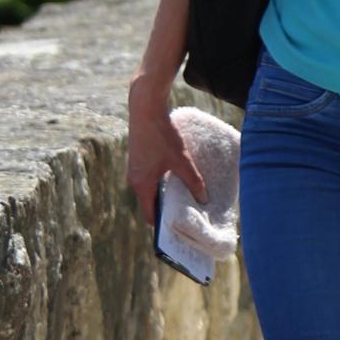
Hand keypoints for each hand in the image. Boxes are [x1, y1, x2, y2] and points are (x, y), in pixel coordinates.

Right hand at [127, 80, 207, 225]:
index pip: (150, 215)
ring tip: (186, 199)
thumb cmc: (162, 135)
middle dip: (168, 211)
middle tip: (187, 216)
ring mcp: (135, 169)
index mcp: (142, 185)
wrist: (145, 108)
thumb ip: (194, 181)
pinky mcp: (139, 159)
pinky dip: (162, 183)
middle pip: (151, 203)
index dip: (164, 225)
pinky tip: (177, 179)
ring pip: (151, 190)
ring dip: (166, 195)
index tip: (178, 231)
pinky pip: (150, 178)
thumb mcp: (182, 160)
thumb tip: (204, 199)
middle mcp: (135, 180)